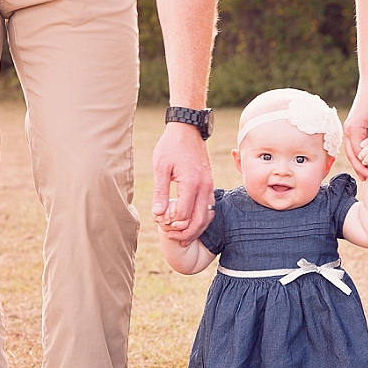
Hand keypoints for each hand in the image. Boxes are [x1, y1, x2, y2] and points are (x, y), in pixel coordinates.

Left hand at [151, 122, 214, 245]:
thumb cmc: (171, 146)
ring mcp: (209, 186)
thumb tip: (157, 214)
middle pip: (199, 220)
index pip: (183, 213)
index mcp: (191, 182)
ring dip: (195, 230)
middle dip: (185, 233)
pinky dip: (202, 221)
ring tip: (181, 237)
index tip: (159, 223)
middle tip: (171, 238)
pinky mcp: (210, 185)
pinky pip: (209, 209)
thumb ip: (160, 191)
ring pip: (207, 217)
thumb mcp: (160, 166)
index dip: (170, 223)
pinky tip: (191, 225)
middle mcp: (204, 187)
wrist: (188, 130)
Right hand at [343, 79, 367, 180]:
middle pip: (352, 154)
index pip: (357, 153)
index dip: (365, 166)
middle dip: (360, 168)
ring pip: (353, 151)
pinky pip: (358, 144)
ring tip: (367, 175)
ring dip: (360, 163)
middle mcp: (349, 130)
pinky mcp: (357, 127)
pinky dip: (363, 154)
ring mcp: (352, 128)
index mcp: (353, 129)